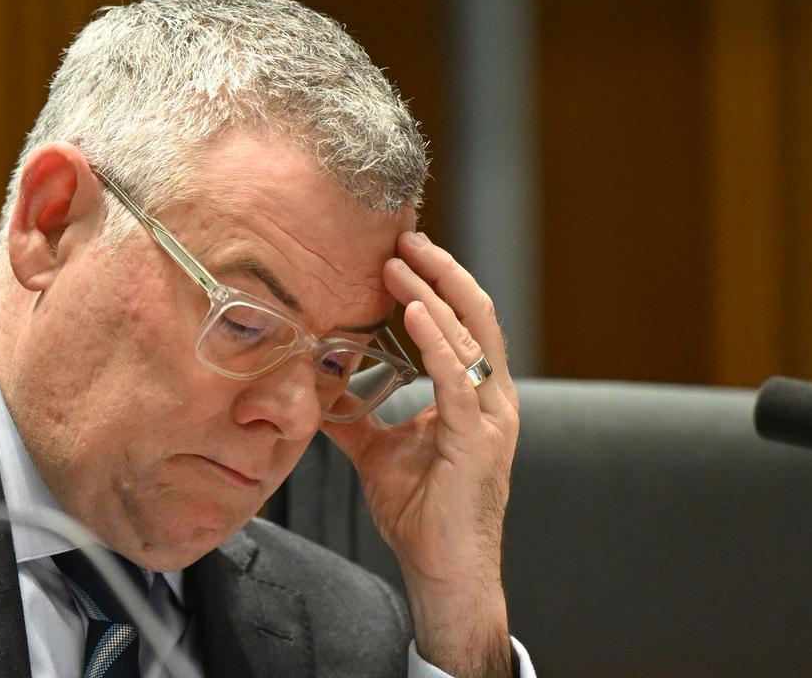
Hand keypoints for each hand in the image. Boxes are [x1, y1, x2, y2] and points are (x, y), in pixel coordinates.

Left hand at [323, 231, 518, 677]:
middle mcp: (492, 399)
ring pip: (468, 337)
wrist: (444, 574)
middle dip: (440, 271)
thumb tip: (319, 392)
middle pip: (475, 314)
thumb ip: (358, 419)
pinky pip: (457, 380)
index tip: (400, 253)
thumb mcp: (380, 455)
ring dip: (432, 294)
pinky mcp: (477, 441)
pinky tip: (412, 313)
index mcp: (476, 397)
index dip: (437, 284)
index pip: (463, 323)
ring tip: (399, 263)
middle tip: (403, 237)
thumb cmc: (423, 517)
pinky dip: (436, 342)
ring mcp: (491, 419)